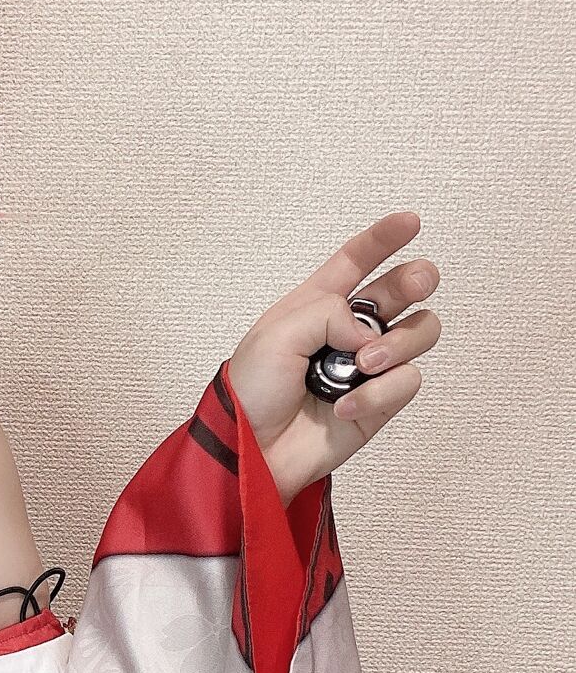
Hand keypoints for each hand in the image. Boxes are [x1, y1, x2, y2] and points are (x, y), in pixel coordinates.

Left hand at [225, 211, 441, 504]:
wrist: (253, 451)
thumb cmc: (253, 391)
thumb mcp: (277, 335)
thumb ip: (329, 314)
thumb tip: (370, 334)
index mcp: (317, 303)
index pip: (356, 261)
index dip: (384, 239)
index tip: (410, 222)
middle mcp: (348, 329)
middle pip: (403, 290)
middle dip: (416, 279)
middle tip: (415, 284)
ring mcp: (369, 365)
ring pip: (420, 331)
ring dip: (399, 342)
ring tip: (365, 362)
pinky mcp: (381, 401)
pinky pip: (407, 381)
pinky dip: (378, 392)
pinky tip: (344, 407)